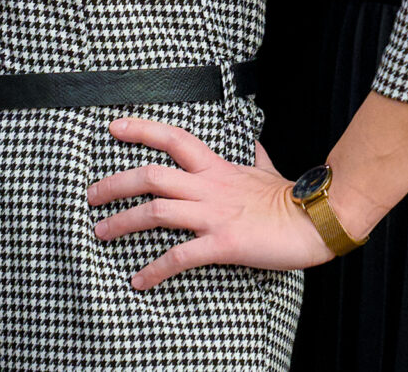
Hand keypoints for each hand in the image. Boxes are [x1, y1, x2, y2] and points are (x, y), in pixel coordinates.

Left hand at [85, 119, 329, 289]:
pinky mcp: (222, 243)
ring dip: (122, 223)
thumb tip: (252, 142)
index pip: (173, 138)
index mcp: (217, 168)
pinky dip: (154, 269)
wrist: (317, 219)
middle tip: (90, 196)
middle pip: (151, 175)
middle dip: (114, 184)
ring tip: (101, 234)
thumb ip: (254, 155)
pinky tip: (138, 280)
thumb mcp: (268, 169)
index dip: (142, 129)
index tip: (114, 127)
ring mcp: (213, 214)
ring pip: (156, 211)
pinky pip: (179, 256)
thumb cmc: (291, 197)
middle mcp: (209, 187)